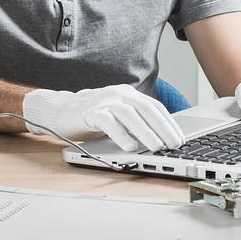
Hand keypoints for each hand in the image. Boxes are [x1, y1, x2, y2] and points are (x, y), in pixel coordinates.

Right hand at [22, 84, 185, 151]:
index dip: (169, 123)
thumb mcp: (117, 116)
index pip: (154, 107)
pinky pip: (108, 122)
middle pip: (146, 109)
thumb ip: (134, 122)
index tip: (180, 138)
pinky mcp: (89, 111)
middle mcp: (118, 93)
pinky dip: (120, 134)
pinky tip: (129, 147)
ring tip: (157, 147)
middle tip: (174, 144)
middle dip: (162, 128)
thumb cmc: (92, 116)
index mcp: (128, 93)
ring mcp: (103, 101)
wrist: (59, 110)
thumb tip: (160, 139)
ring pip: (129, 114)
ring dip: (145, 132)